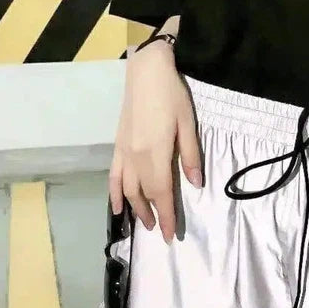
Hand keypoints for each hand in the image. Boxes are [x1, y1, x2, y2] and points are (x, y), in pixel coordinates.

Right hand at [108, 41, 202, 242]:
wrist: (146, 72)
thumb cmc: (172, 95)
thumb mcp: (188, 124)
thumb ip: (190, 156)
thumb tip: (195, 184)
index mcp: (155, 153)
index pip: (161, 192)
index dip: (167, 215)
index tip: (172, 234)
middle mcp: (135, 157)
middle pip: (144, 194)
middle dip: (153, 216)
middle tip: (163, 233)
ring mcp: (123, 152)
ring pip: (127, 189)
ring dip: (135, 209)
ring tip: (145, 224)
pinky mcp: (117, 145)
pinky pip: (113, 175)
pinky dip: (114, 193)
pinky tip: (117, 207)